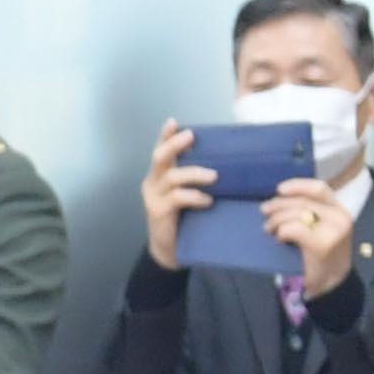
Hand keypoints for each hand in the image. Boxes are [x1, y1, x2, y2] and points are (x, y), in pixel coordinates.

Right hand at [137, 119, 216, 269]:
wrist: (168, 251)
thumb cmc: (182, 221)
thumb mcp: (186, 196)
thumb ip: (192, 181)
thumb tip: (221, 165)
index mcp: (158, 177)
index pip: (160, 151)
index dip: (165, 136)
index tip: (174, 121)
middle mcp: (152, 183)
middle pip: (160, 157)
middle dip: (174, 144)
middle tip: (191, 136)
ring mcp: (153, 198)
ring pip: (172, 177)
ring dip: (194, 174)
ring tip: (214, 177)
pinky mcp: (157, 212)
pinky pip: (176, 198)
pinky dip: (194, 196)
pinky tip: (207, 201)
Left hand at [260, 183, 354, 294]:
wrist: (333, 284)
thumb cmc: (322, 256)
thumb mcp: (321, 228)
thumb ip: (309, 212)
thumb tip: (279, 200)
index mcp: (339, 210)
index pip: (318, 188)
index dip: (297, 185)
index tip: (279, 189)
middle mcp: (339, 217)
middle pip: (302, 202)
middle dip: (279, 205)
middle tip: (264, 211)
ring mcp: (333, 230)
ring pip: (296, 214)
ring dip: (276, 220)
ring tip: (268, 228)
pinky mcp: (322, 243)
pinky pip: (293, 229)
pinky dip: (282, 232)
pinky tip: (279, 239)